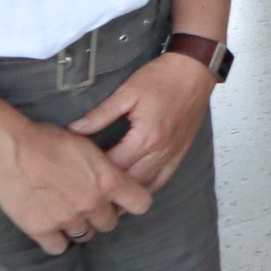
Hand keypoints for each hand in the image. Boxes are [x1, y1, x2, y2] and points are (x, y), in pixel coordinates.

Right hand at [0, 116, 154, 252]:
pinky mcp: (41, 229)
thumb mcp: (87, 147)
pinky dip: (54, 239)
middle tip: (84, 204)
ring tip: (64, 212)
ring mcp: (67, 218)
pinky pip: (57, 247)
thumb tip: (112, 179)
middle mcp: (92, 203)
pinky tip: (48, 226)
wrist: (9, 148)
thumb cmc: (46, 140)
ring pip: (85, 235)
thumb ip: (103, 169)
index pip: (141, 204)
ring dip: (78, 226)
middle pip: (109, 223)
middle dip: (100, 215)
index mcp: (108, 180)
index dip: (132, 202)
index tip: (120, 199)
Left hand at [73, 53, 213, 191]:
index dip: (95, 172)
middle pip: (130, 180)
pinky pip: (164, 178)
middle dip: (109, 188)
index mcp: (145, 137)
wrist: (195, 70)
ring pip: (147, 184)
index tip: (78, 172)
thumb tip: (75, 130)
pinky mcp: (181, 152)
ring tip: (107, 201)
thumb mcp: (126, 92)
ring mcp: (173, 153)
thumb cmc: (161, 78)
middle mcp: (160, 151)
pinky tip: (136, 192)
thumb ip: (100, 114)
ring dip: (128, 194)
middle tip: (87, 190)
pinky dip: (149, 188)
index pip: (114, 166)